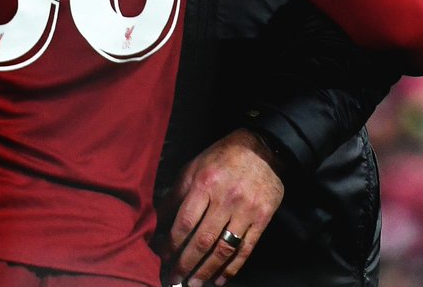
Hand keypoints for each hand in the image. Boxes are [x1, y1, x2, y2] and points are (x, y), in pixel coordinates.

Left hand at [158, 128, 283, 284]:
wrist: (263, 148)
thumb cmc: (222, 156)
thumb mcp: (194, 166)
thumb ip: (177, 193)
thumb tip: (160, 221)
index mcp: (205, 183)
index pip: (185, 222)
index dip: (172, 244)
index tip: (162, 258)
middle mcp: (225, 199)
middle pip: (203, 240)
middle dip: (185, 264)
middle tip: (174, 280)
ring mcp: (246, 210)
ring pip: (223, 249)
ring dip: (206, 271)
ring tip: (193, 284)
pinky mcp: (262, 218)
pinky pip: (245, 249)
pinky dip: (232, 268)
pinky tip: (220, 279)